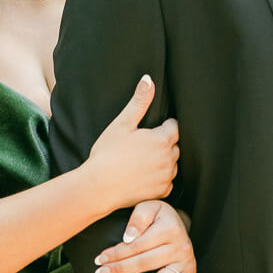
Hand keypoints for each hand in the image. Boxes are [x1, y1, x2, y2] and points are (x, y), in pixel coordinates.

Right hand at [86, 76, 178, 214]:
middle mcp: (169, 159)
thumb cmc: (107, 154)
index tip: (149, 130)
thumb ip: (139, 101)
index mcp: (162, 139)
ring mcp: (166, 177)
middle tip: (143, 145)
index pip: (174, 126)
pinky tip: (144, 175)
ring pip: (172, 164)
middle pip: (174, 145)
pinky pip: (167, 182)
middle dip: (164, 143)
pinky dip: (160, 178)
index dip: (162, 126)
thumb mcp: (122, 123)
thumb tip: (148, 80)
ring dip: (163, 160)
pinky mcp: (162, 192)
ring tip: (143, 160)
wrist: (98, 187)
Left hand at [93, 200, 195, 272]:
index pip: (138, 245)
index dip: (116, 253)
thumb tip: (128, 238)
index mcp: (170, 229)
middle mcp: (181, 247)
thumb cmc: (158, 215)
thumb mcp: (149, 206)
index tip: (99, 259)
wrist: (178, 220)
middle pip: (145, 263)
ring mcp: (187, 262)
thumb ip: (138, 219)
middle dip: (120, 269)